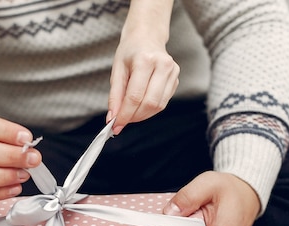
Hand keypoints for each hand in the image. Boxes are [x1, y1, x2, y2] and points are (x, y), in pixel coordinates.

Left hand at [107, 9, 178, 134]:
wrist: (147, 37)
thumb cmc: (130, 51)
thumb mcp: (117, 70)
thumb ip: (115, 95)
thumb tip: (113, 118)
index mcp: (145, 60)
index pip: (135, 96)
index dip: (125, 114)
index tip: (115, 125)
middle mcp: (163, 65)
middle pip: (149, 103)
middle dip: (134, 117)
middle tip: (122, 121)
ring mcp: (173, 72)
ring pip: (158, 106)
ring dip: (142, 115)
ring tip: (130, 113)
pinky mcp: (176, 80)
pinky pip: (162, 103)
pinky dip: (149, 110)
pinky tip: (140, 106)